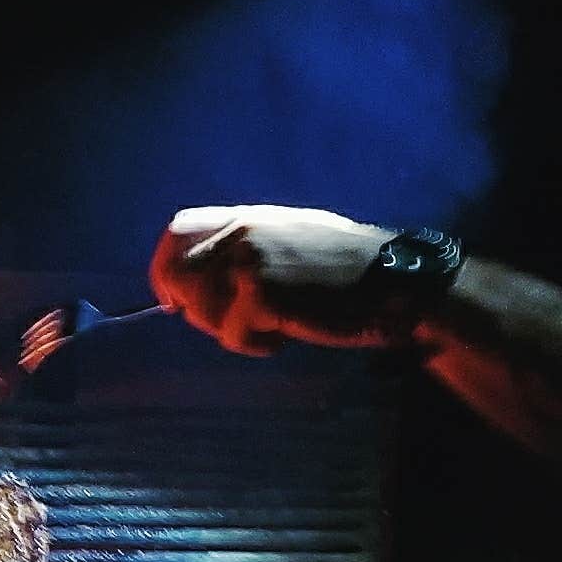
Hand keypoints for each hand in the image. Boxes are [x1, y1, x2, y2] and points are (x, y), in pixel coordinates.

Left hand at [149, 205, 404, 352]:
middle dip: (193, 307)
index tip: (172, 298)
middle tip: (230, 323)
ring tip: (275, 325)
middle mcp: (244, 231)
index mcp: (250, 216)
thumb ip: (249, 246)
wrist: (395, 284)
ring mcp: (250, 259)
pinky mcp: (261, 293)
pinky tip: (290, 333)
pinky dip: (257, 344)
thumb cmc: (351, 273)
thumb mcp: (295, 238)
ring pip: (200, 309)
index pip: (179, 229)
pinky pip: (232, 334)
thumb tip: (200, 278)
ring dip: (232, 329)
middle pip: (177, 272)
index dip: (166, 267)